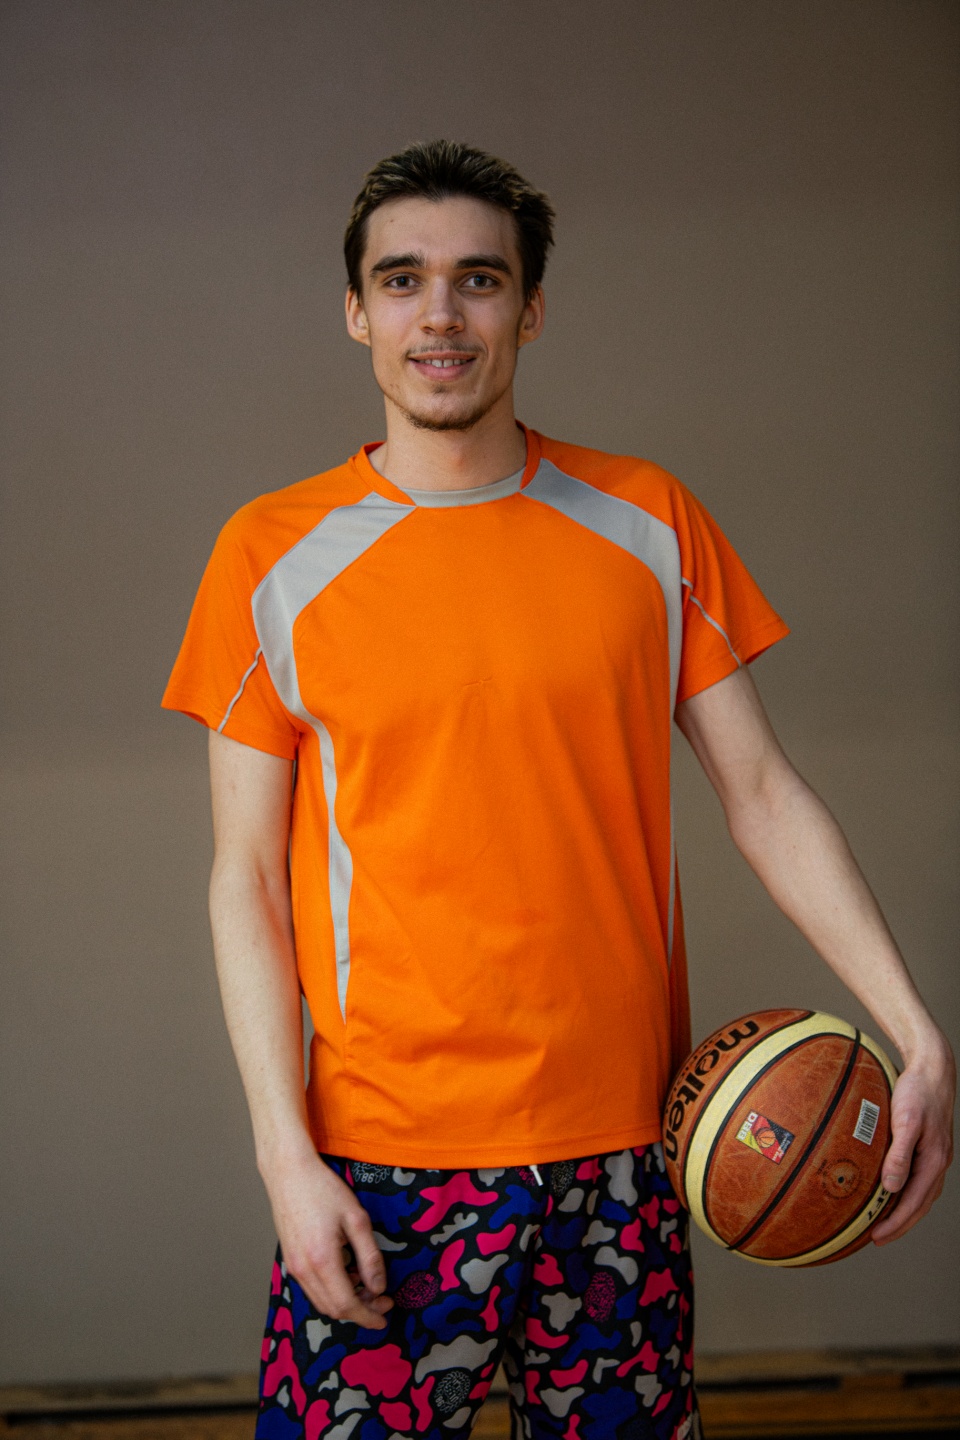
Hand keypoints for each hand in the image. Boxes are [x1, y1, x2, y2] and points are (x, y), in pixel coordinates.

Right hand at [262, 1150, 393, 1327]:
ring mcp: (293, 1267)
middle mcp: (303, 1270)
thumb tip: (379, 1287)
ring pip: (321, 1301)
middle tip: (383, 1300)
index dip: (368, 1316)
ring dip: (346, 1302)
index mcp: (322, 1260)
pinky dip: (332, 1291)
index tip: (385, 1318)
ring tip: (368, 1286)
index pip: (346, 1305)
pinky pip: (313, 1288)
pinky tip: (348, 1274)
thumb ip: (370, 1256)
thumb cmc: (323, 1189)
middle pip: (333, 1309)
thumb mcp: (356, 1219)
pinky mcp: (290, 1261)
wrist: (289, 1173)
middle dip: (360, 1311)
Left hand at [871, 1033, 954, 1244]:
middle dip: (900, 1224)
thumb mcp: (908, 1121)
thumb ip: (900, 1153)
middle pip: (919, 1204)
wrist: (933, 1068)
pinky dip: (904, 1191)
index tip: (876, 1237)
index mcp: (934, 1161)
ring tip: (881, 1221)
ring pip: (920, 1193)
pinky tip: (888, 1189)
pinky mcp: (927, 1146)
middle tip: (876, 1239)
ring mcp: (934, 1155)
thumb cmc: (918, 1091)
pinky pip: (917, 1177)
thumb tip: (891, 1186)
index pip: (915, 1202)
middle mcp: (937, 1162)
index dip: (897, 1223)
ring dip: (903, 1210)